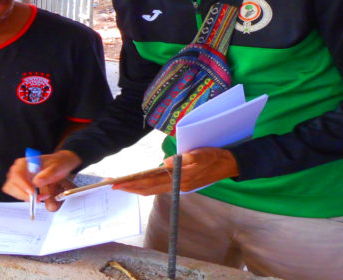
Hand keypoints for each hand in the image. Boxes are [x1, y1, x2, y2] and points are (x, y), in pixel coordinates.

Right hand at [2, 150, 81, 211]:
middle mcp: (18, 169)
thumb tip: (36, 182)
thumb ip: (47, 174)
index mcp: (25, 162)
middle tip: (38, 198)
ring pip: (12, 189)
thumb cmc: (57, 164)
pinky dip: (24, 197)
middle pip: (12, 183)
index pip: (17, 174)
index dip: (22, 185)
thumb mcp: (56, 168)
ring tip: (39, 198)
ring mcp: (18, 177)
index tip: (32, 192)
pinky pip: (16, 192)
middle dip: (23, 194)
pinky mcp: (20, 184)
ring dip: (24, 196)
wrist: (59, 165)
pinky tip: (35, 197)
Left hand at [112, 147, 238, 195]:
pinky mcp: (181, 182)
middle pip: (147, 188)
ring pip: (152, 188)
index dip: (132, 183)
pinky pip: (159, 186)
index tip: (117, 183)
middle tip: (110, 183)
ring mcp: (178, 185)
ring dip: (136, 186)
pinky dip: (146, 184)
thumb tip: (165, 162)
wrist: (231, 164)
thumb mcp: (202, 154)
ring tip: (120, 183)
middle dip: (128, 187)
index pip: (150, 183)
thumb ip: (185, 159)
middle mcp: (177, 185)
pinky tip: (139, 181)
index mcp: (180, 179)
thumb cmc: (216, 157)